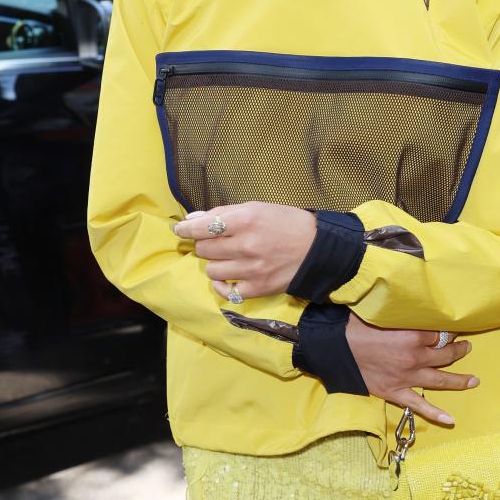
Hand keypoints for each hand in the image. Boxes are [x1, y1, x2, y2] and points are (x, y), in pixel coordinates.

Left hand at [174, 202, 316, 299]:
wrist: (319, 248)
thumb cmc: (287, 222)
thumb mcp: (257, 208)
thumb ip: (223, 213)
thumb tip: (192, 219)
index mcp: (245, 220)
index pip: (201, 227)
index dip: (185, 229)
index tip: (180, 229)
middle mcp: (246, 245)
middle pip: (204, 249)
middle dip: (205, 244)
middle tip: (217, 241)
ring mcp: (251, 270)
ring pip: (211, 270)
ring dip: (215, 263)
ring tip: (228, 258)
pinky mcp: (258, 288)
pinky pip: (226, 291)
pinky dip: (223, 285)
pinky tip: (229, 277)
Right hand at [346, 313, 478, 427]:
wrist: (335, 350)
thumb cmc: (355, 327)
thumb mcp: (382, 312)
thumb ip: (402, 311)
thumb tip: (411, 302)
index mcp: (413, 335)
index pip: (441, 333)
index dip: (449, 331)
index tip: (454, 328)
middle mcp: (415, 357)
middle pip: (446, 355)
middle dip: (459, 350)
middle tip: (466, 347)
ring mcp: (407, 377)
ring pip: (441, 380)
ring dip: (459, 380)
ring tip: (473, 380)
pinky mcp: (395, 392)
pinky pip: (419, 406)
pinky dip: (435, 414)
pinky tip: (450, 420)